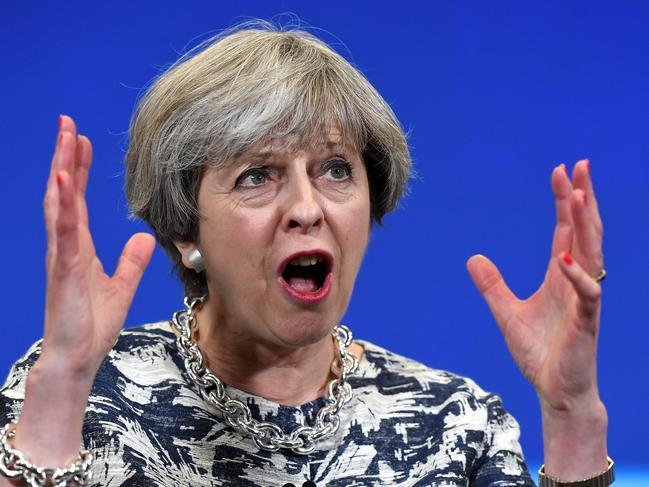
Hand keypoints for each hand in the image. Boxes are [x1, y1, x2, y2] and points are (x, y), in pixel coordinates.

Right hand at [42, 115, 155, 374]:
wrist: (77, 357)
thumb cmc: (91, 326)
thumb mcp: (120, 287)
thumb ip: (130, 262)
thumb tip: (143, 238)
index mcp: (78, 248)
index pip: (79, 200)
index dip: (80, 169)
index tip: (83, 140)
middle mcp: (66, 246)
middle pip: (65, 193)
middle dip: (66, 157)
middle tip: (67, 123)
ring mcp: (62, 256)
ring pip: (60, 204)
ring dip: (62, 169)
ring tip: (64, 137)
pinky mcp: (64, 271)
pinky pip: (63, 232)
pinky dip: (63, 205)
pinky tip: (64, 181)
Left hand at [466, 160, 607, 477]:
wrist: (555, 390)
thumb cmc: (539, 352)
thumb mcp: (506, 312)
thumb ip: (492, 285)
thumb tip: (473, 258)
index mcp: (560, 276)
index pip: (565, 230)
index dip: (564, 202)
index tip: (561, 172)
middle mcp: (575, 281)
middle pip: (583, 232)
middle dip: (582, 199)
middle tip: (581, 165)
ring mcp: (584, 301)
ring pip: (591, 254)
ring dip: (586, 225)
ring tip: (581, 194)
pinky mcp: (585, 324)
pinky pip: (588, 297)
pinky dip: (579, 279)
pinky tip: (566, 260)